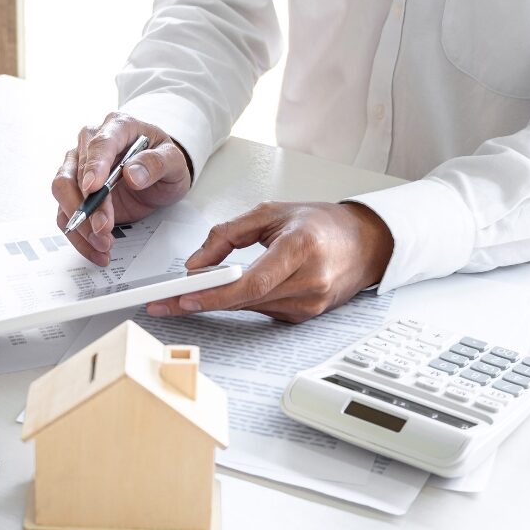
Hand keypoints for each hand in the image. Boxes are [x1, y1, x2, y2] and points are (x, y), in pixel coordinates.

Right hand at [52, 112, 191, 265]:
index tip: (94, 189)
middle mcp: (91, 144)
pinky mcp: (76, 192)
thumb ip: (157, 163)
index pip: (99, 144)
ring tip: (104, 243)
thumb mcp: (174, 161)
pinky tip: (97, 249)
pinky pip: (66, 213)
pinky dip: (79, 235)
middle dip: (87, 206)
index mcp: (117, 127)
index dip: (94, 167)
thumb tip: (133, 173)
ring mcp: (79, 167)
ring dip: (80, 223)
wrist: (160, 175)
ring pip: (63, 194)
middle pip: (72, 173)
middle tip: (104, 228)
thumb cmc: (163, 161)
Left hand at [146, 202, 393, 321]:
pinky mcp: (305, 316)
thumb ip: (227, 235)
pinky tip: (227, 293)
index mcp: (302, 248)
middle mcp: (310, 281)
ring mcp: (310, 304)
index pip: (252, 282)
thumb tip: (195, 264)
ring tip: (185, 295)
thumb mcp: (271, 213)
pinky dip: (240, 302)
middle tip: (163, 302)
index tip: (184, 296)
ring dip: (217, 303)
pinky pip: (261, 311)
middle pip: (245, 300)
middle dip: (201, 301)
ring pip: (249, 308)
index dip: (215, 293)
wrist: (366, 244)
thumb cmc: (321, 224)